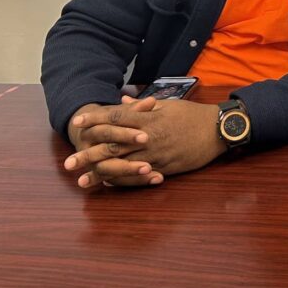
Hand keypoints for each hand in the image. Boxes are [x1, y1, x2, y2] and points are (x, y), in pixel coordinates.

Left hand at [68, 97, 226, 186]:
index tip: (78, 124)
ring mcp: (156, 154)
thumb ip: (143, 107)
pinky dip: (123, 181)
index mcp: (148, 119)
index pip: (115, 118)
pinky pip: (139, 175)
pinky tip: (109, 185)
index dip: (96, 120)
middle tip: (69, 162)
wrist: (218, 130)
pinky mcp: (164, 167)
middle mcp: (148, 137)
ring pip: (123, 165)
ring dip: (101, 173)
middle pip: (113, 146)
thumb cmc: (193, 115)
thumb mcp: (168, 105)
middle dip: (89, 154)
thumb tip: (123, 101)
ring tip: (83, 181)